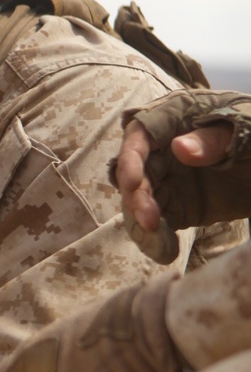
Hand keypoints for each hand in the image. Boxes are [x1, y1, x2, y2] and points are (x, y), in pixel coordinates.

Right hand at [114, 89, 250, 261]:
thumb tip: (179, 148)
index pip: (140, 135)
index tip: (133, 183)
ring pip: (140, 204)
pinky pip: (158, 225)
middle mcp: (162, 150)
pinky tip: (166, 252)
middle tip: (149, 221)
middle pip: (134, 174)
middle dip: (136, 199)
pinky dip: (156, 240)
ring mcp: (167, 180)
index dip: (130, 159)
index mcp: (174, 119)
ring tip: (162, 246)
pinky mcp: (175, 207)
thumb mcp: (245, 131)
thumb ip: (213, 139)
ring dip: (143, 225)